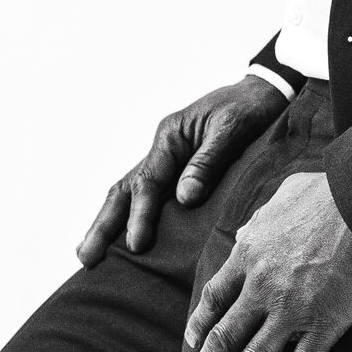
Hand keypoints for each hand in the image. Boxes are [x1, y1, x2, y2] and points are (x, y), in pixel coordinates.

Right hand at [77, 76, 287, 266]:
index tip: (136, 244)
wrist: (264, 93)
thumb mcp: (233, 128)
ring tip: (89, 256)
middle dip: (103, 225)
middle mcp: (162, 150)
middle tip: (86, 258)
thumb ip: (208, 161)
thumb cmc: (250, 108)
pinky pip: (150, 197)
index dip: (140, 215)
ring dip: (108, 224)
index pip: (147, 182)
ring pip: (128, 195)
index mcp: (170, 137)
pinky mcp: (178, 172)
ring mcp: (167, 161)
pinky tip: (124, 241)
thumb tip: (184, 198)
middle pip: (123, 191)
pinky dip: (132, 218)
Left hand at [176, 170, 351, 351]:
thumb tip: (254, 225)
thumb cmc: (331, 190)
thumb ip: (263, 218)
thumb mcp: (283, 195)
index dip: (201, 324)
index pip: (214, 297)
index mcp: (249, 254)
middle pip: (223, 339)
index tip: (192, 344)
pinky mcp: (324, 324)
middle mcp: (260, 288)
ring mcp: (290, 310)